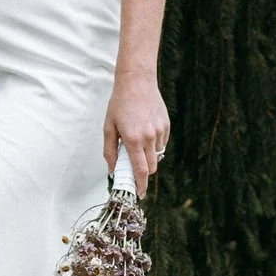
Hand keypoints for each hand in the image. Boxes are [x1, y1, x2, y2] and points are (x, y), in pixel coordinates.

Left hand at [103, 73, 169, 197]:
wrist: (137, 81)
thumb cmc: (119, 103)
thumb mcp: (108, 126)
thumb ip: (110, 150)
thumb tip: (112, 169)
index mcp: (133, 139)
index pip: (141, 170)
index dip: (140, 185)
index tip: (139, 193)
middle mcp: (149, 137)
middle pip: (152, 167)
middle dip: (144, 172)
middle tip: (134, 168)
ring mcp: (160, 131)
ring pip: (157, 155)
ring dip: (149, 157)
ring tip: (137, 142)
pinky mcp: (166, 125)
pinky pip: (162, 143)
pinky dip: (154, 145)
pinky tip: (145, 131)